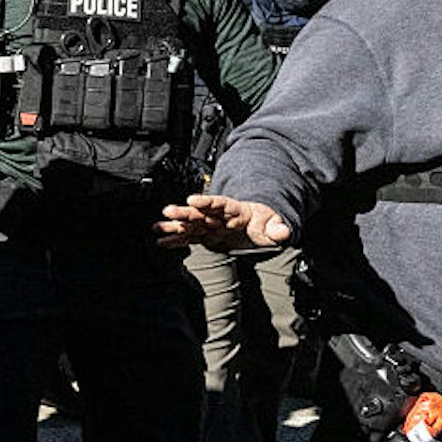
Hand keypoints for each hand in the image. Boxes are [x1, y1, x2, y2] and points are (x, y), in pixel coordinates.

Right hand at [155, 194, 292, 249]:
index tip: (192, 200)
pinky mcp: (205, 237)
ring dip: (174, 225)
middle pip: (200, 213)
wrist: (257, 227)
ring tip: (157, 227)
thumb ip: (278, 228)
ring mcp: (210, 226)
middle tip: (168, 210)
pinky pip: (188, 238)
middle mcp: (218, 216)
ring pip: (190, 224)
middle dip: (184, 212)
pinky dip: (175, 240)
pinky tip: (162, 241)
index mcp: (235, 210)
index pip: (219, 203)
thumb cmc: (264, 223)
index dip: (206, 202)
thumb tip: (284, 231)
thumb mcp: (274, 224)